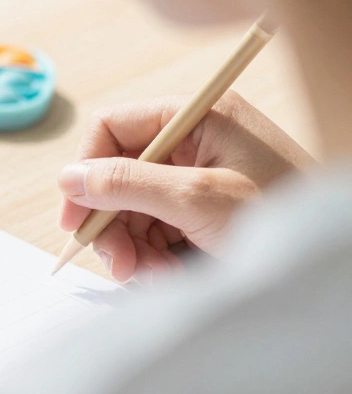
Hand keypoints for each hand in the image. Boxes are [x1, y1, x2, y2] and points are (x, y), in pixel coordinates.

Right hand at [58, 91, 311, 283]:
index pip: (113, 128)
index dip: (85, 171)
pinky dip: (156, 257)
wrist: (334, 258)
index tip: (75, 219)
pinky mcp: (205, 210)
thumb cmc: (283, 216)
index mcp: (196, 117)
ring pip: (134, 209)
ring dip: (135, 248)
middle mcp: (195, 141)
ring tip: (158, 276)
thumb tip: (68, 177)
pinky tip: (173, 275)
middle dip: (114, 224)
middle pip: (119, 176)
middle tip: (121, 265)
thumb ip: (128, 184)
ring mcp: (200, 177)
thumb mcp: (197, 199)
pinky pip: (157, 230)